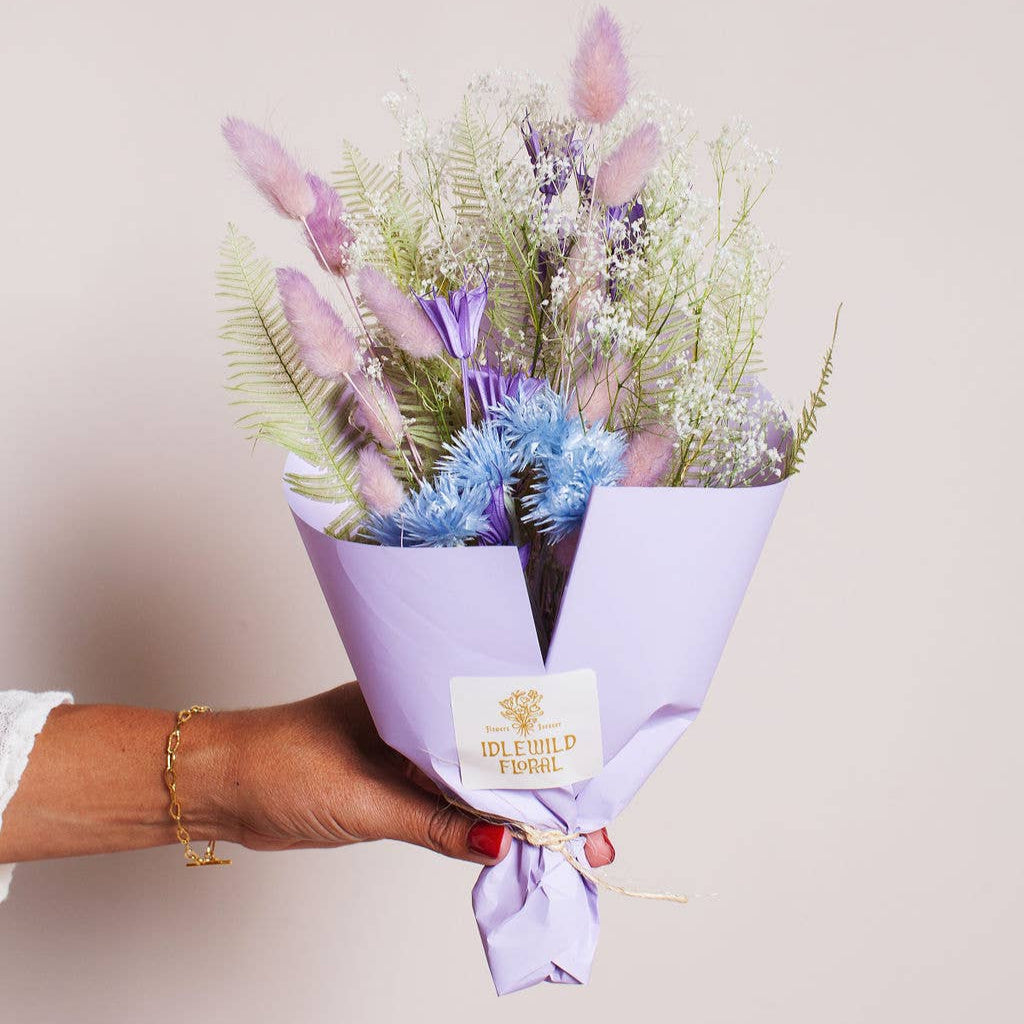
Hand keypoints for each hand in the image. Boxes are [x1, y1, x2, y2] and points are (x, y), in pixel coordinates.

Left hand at [208, 681, 614, 867]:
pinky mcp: (395, 787)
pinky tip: (509, 845)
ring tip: (564, 848)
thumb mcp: (367, 799)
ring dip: (516, 817)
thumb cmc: (281, 765)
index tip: (584, 810)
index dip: (546, 772)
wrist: (220, 783)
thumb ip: (436, 823)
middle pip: (499, 762)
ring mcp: (409, 756)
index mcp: (420, 700)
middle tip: (590, 842)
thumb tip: (501, 846)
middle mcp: (422, 723)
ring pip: (478, 786)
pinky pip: (451, 806)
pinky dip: (480, 827)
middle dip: (545, 799)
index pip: (500, 735)